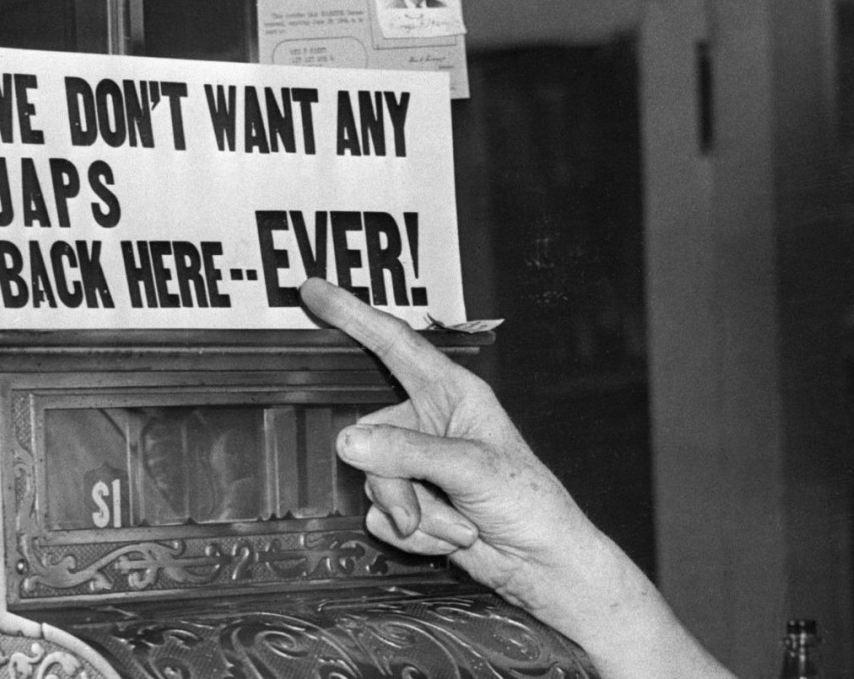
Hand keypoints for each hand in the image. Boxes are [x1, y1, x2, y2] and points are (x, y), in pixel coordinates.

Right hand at [301, 279, 732, 677]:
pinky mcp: (410, 504)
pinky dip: (415, 537)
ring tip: (461, 523)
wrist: (540, 563)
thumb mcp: (473, 467)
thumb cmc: (528, 501)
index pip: (393, 345)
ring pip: (373, 484)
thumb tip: (349, 442)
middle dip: (401, 485)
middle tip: (441, 504)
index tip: (313, 290)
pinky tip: (451, 537)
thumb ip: (409, 453)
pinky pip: (379, 518)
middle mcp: (430, 422)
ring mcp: (417, 465)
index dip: (352, 316)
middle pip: (371, 438)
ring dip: (417, 516)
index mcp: (453, 392)